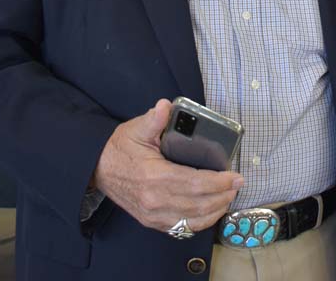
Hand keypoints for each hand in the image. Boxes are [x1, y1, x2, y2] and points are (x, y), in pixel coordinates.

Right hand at [93, 99, 243, 233]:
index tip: (235, 176)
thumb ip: (154, 119)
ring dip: (216, 210)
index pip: (195, 184)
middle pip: (199, 204)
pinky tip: (211, 211)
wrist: (98, 169)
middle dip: (223, 195)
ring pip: (193, 220)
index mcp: (154, 176)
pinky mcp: (152, 222)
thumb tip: (166, 106)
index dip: (219, 182)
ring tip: (228, 197)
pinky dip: (200, 221)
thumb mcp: (136, 129)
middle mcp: (155, 200)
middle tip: (237, 185)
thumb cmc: (120, 148)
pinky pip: (182, 228)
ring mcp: (153, 215)